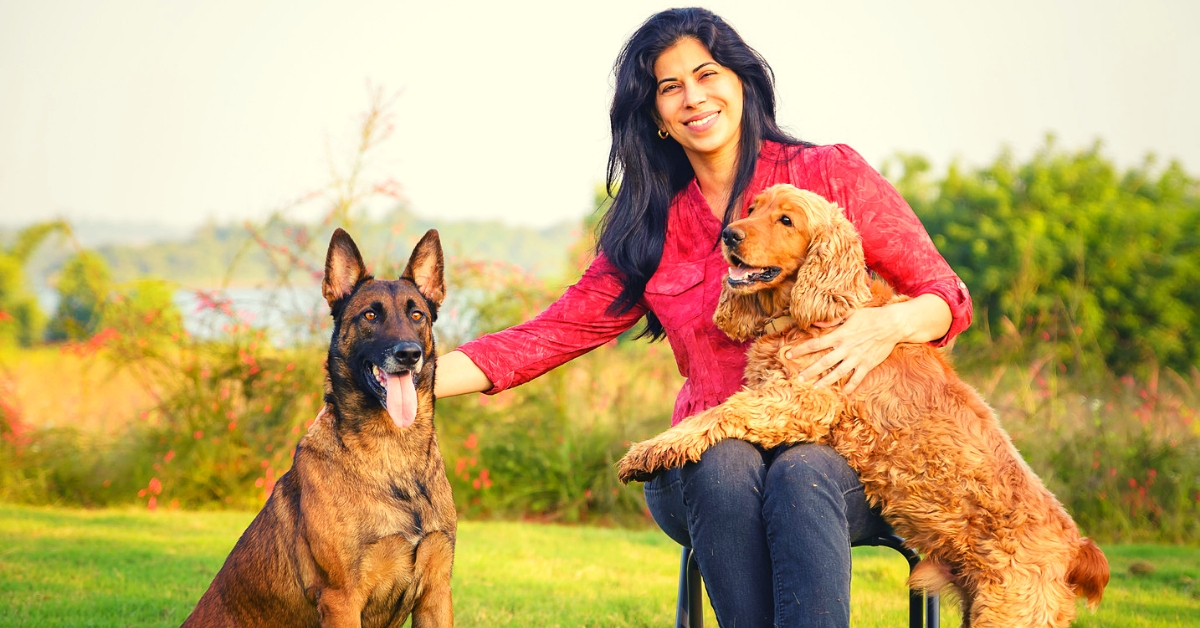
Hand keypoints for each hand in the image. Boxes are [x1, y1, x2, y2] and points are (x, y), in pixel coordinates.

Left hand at [785, 307, 901, 394]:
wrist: (892, 324)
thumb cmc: (870, 316)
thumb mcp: (850, 314)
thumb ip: (832, 320)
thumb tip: (815, 323)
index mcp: (839, 335)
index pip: (815, 344)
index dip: (800, 349)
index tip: (789, 355)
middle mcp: (846, 348)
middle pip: (824, 362)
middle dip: (810, 371)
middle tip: (799, 379)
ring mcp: (857, 358)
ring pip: (838, 373)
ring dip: (826, 381)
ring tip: (815, 388)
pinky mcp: (868, 364)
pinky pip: (857, 378)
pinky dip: (851, 386)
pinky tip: (844, 392)